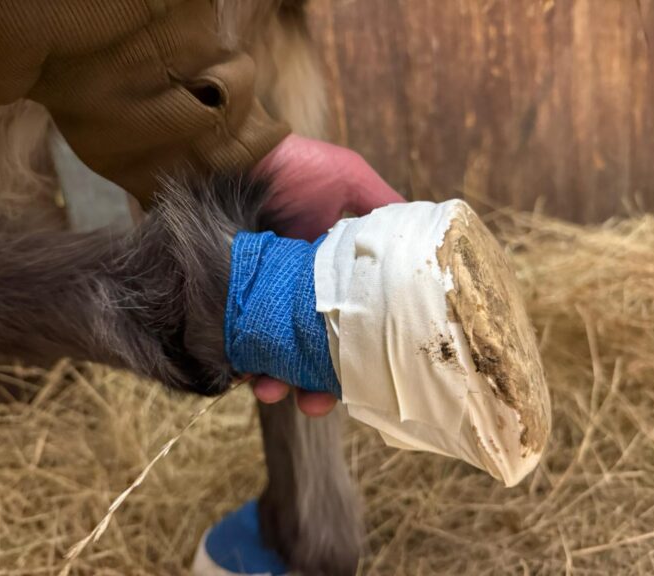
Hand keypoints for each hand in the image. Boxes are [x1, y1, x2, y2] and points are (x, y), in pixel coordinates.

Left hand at [250, 134, 405, 415]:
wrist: (235, 154)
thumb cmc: (297, 168)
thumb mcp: (351, 181)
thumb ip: (384, 208)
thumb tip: (427, 237)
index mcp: (328, 275)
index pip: (347, 324)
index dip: (354, 355)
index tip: (361, 380)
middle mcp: (296, 293)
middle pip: (308, 352)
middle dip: (313, 386)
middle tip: (313, 403)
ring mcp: (260, 299)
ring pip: (270, 355)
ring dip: (276, 382)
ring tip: (272, 392)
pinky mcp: (226, 300)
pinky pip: (232, 342)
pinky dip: (240, 363)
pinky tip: (246, 374)